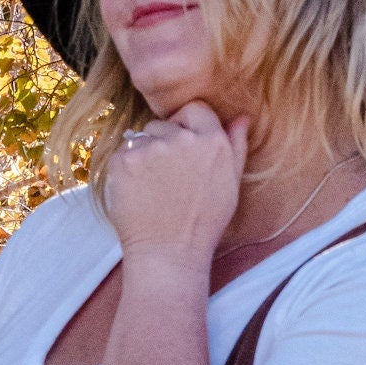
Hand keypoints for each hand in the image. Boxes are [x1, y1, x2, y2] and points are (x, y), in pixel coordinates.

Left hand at [105, 103, 248, 261]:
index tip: (186, 152)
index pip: (195, 109)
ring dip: (145, 156)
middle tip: (170, 179)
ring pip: (142, 137)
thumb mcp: (230, 186)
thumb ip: (236, 146)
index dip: (188, 126)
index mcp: (212, 142)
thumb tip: (242, 116)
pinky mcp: (124, 160)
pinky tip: (139, 194)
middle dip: (165, 143)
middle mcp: (182, 139)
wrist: (169, 255)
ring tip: (154, 189)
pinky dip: (127, 171)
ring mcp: (151, 148)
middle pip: (165, 123)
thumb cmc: (203, 225)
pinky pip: (123, 153)